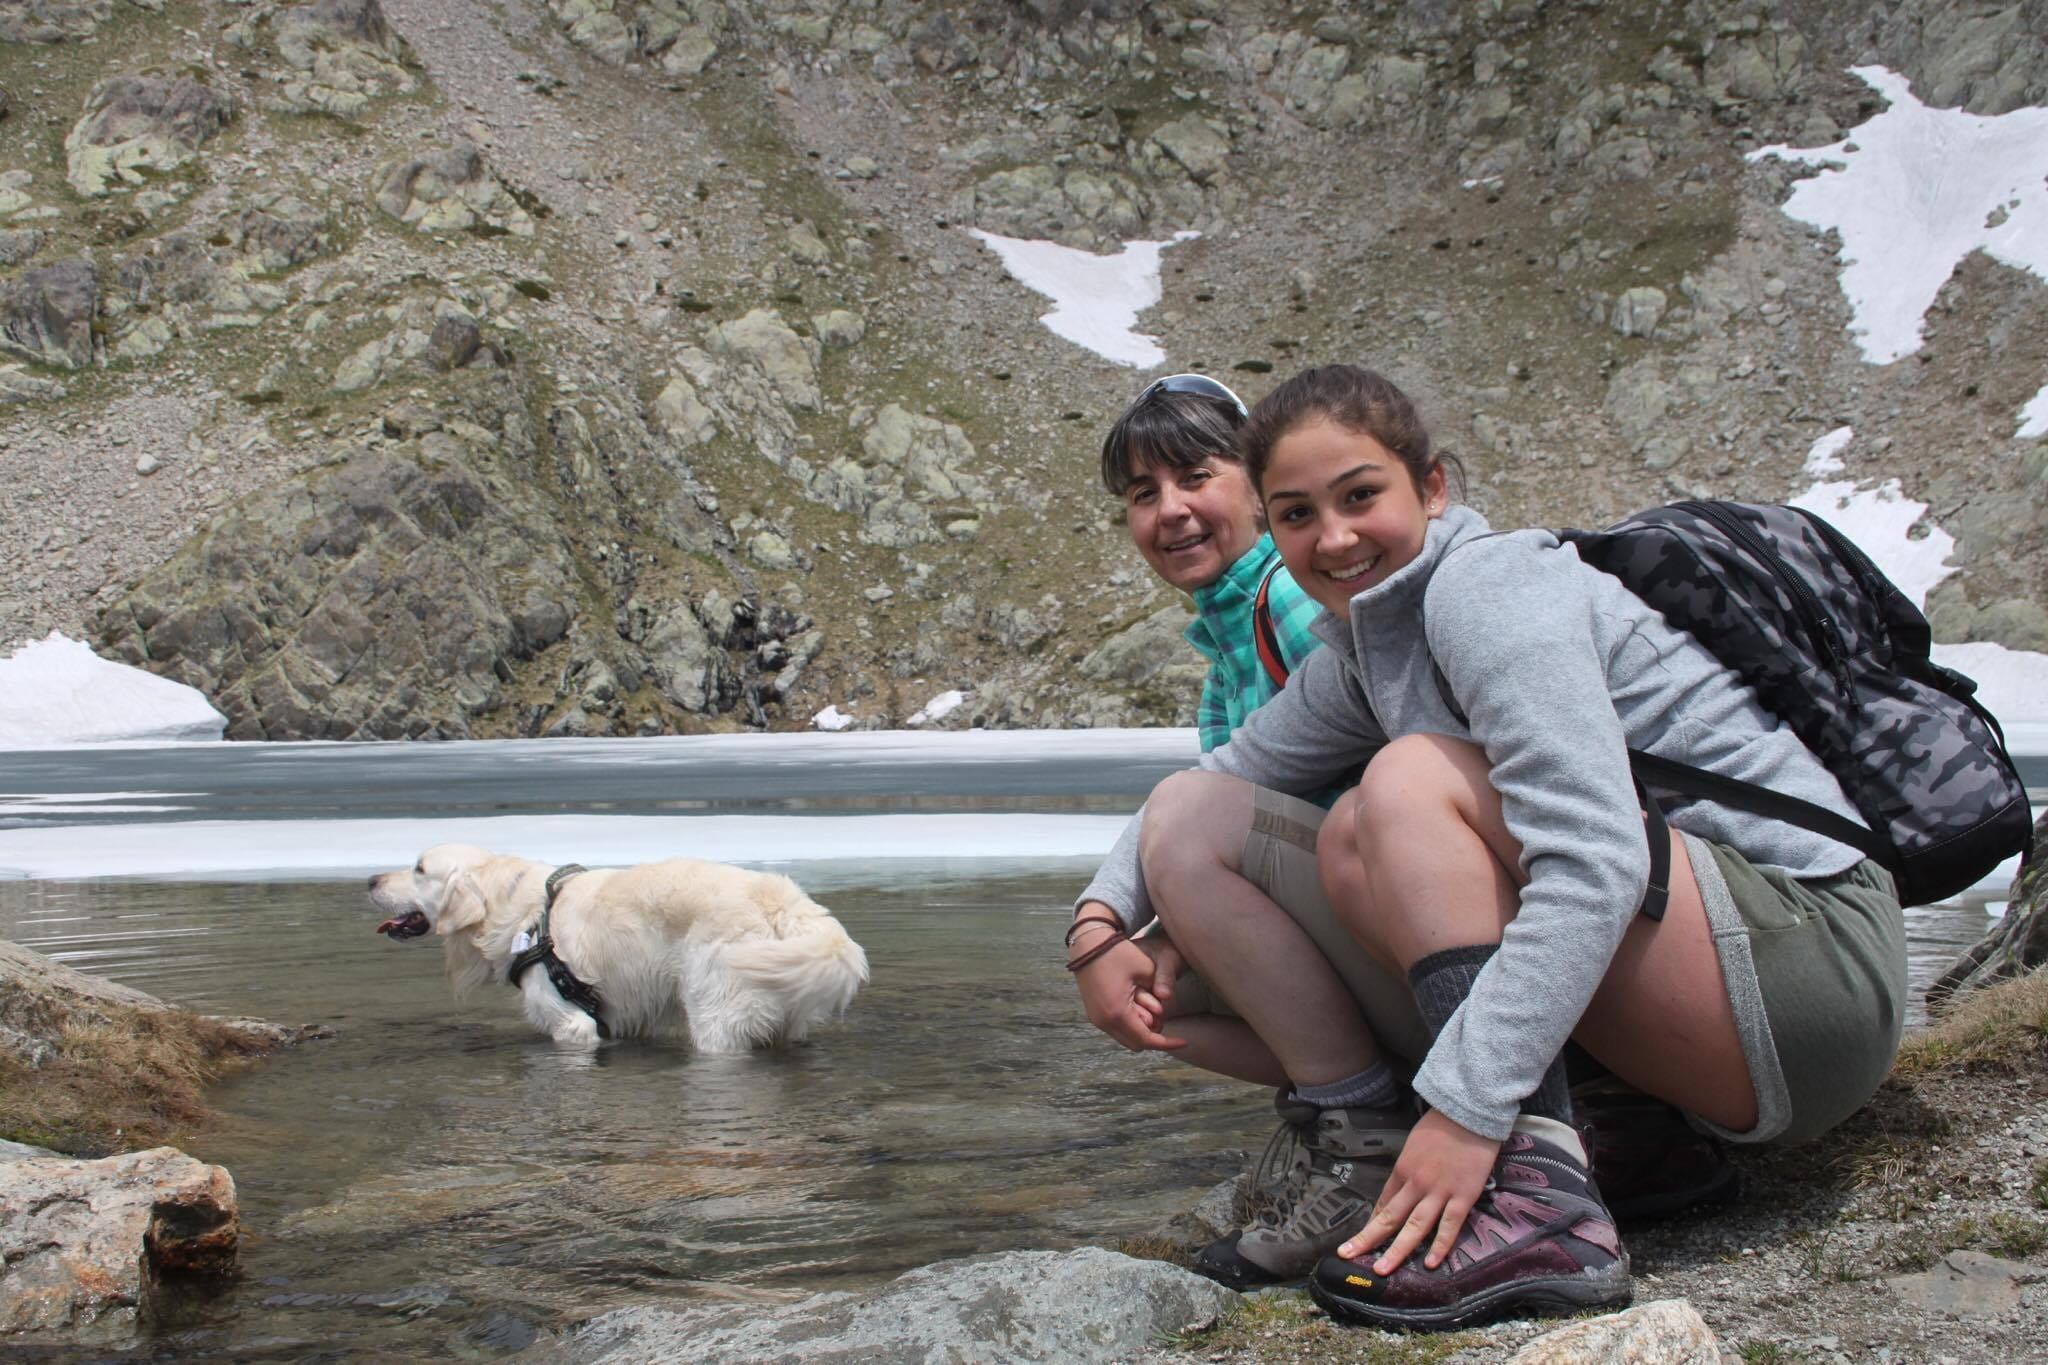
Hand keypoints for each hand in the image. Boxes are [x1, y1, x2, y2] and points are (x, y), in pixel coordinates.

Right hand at [1074, 933, 1187, 1052]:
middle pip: (1136, 1044)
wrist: (1087, 941)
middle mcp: (1104, 1021)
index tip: (1184, 1041)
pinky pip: (1115, 1027)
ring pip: (1125, 1037)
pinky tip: (1139, 1006)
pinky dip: (1130, 1023)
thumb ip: (1160, 990)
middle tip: (1164, 1016)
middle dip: (1153, 1036)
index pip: (1147, 1039)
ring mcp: (1096, 1017)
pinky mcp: (1093, 1012)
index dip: (1168, 1043)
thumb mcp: (1146, 969)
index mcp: (1118, 1013)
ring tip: (1152, 1007)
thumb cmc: (1118, 952)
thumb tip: (1165, 1009)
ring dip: (1141, 1029)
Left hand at [1337, 1109, 1499, 1274]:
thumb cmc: (1442, 1124)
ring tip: (1381, 1270)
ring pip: (1414, 1227)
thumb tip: (1403, 1186)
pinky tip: (1430, 1263)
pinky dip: (1440, 1246)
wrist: (1469, 1112)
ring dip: (1397, 1251)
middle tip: (1350, 1256)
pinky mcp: (1463, 1196)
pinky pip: (1449, 1226)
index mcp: (1402, 1169)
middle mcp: (1416, 1183)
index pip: (1383, 1202)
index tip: (1362, 1239)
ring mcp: (1439, 1192)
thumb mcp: (1414, 1143)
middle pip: (1389, 1217)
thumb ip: (1408, 1167)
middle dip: (1368, 1239)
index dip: (1372, 1223)